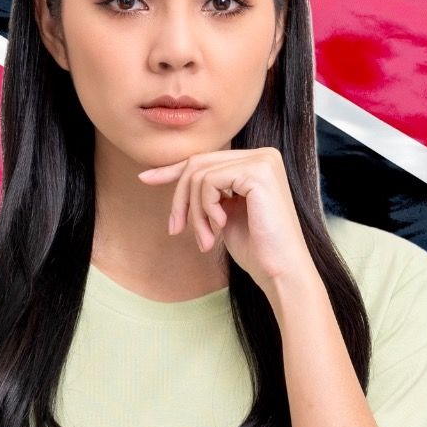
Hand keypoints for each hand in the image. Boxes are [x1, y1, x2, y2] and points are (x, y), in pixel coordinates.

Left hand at [135, 147, 313, 291]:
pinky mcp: (258, 172)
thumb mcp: (222, 212)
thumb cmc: (256, 249)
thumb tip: (166, 174)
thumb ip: (206, 191)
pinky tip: (221, 226)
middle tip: (176, 230)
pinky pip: (210, 182)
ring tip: (205, 238)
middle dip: (181, 198)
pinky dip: (206, 208)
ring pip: (200, 174)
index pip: (205, 159)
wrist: (281, 271)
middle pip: (198, 164)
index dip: (172, 171)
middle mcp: (263, 154)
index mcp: (256, 161)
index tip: (145, 179)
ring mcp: (263, 161)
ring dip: (194, 211)